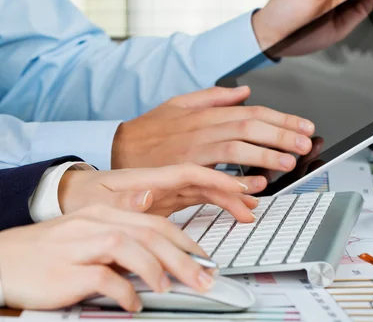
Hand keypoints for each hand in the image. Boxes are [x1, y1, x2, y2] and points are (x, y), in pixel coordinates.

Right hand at [0, 206, 213, 311]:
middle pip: (152, 235)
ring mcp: (81, 244)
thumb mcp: (90, 237)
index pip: (156, 223)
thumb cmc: (48, 253)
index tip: (204, 259)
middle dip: (185, 258)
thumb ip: (124, 241)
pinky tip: (134, 304)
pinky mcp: (67, 269)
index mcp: (106, 214)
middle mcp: (96, 223)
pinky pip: (105, 278)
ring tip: (172, 289)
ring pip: (132, 248)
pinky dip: (125, 292)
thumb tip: (161, 257)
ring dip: (158, 270)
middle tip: (206, 279)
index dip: (186, 241)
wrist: (2, 261)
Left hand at [59, 162, 261, 221]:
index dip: (219, 179)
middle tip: (262, 187)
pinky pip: (204, 194)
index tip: (240, 188)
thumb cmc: (89, 192)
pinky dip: (224, 199)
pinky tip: (239, 202)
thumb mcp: (100, 199)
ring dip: (234, 190)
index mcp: (153, 172)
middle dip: (239, 179)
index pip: (192, 172)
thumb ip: (126, 199)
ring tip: (257, 198)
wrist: (77, 191)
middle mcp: (168, 174)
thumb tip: (144, 197)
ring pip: (212, 183)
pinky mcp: (173, 195)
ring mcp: (173, 183)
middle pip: (211, 170)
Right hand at [111, 86, 314, 174]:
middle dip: (281, 134)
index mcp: (206, 113)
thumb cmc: (150, 129)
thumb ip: (215, 97)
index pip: (251, 112)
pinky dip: (235, 184)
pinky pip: (213, 178)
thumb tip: (245, 91)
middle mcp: (202, 129)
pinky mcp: (182, 171)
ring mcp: (193, 150)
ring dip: (264, 156)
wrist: (117, 150)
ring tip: (289, 162)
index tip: (304, 125)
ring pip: (235, 148)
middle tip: (305, 142)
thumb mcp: (180, 103)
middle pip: (248, 127)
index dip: (281, 119)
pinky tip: (255, 188)